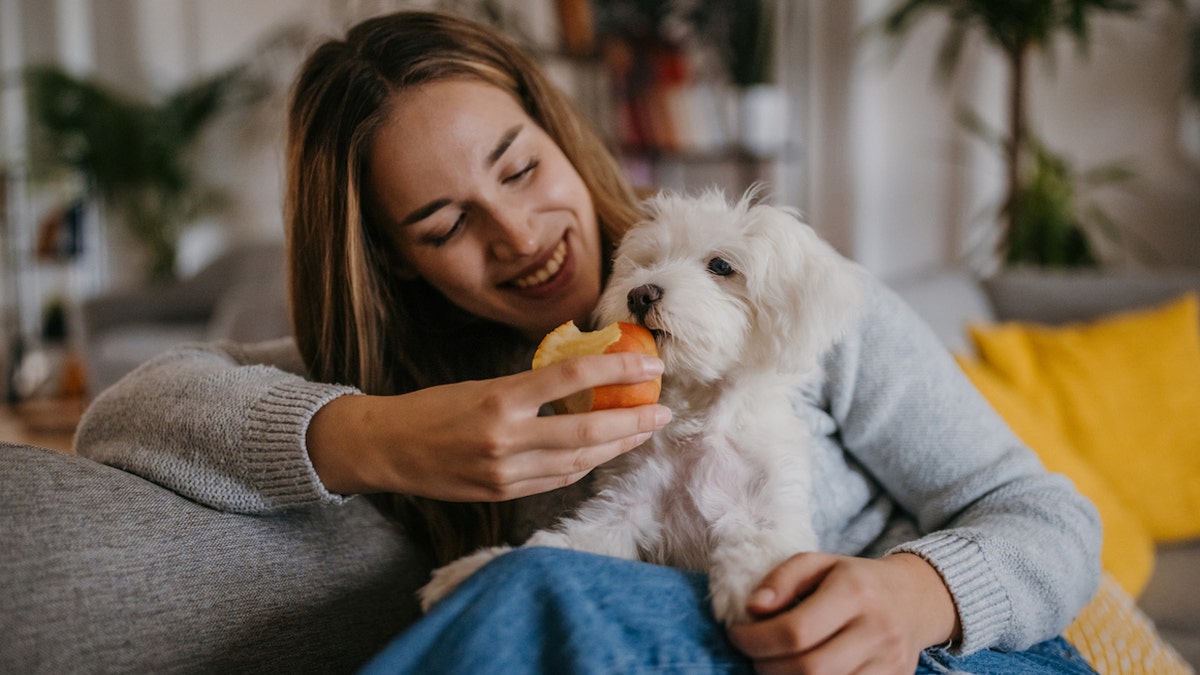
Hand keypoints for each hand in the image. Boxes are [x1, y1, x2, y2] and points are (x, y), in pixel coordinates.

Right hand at [307, 352, 669, 500]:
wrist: (386, 448)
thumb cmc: (432, 407)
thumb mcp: (479, 385)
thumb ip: (527, 388)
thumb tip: (579, 380)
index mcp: (500, 399)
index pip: (571, 377)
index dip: (617, 367)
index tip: (649, 363)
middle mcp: (505, 439)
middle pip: (587, 432)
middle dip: (632, 422)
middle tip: (663, 411)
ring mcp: (505, 472)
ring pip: (577, 461)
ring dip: (615, 447)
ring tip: (641, 431)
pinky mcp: (502, 494)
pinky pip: (556, 479)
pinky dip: (584, 465)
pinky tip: (603, 452)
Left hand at [727, 552, 960, 674]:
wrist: (915, 598)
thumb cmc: (855, 579)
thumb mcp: (818, 563)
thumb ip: (782, 579)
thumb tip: (753, 608)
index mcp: (855, 592)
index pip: (796, 631)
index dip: (756, 640)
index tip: (737, 635)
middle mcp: (877, 630)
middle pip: (809, 668)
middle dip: (767, 666)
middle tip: (753, 654)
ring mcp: (889, 663)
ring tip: (774, 664)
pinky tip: (798, 673)